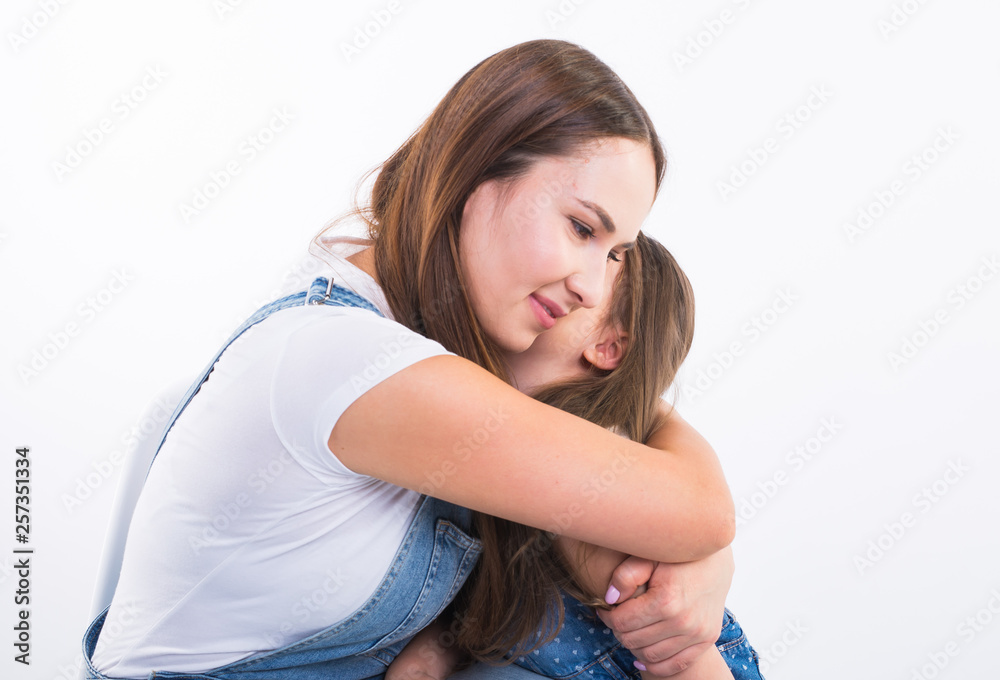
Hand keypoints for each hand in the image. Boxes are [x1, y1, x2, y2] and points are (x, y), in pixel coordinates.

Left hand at [598, 547, 733, 675]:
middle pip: (633, 641)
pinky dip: (656, 666)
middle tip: (617, 618)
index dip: (607, 616)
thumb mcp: (649, 557)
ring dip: (634, 647)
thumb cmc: (677, 557)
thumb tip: (609, 599)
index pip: (622, 622)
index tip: (605, 608)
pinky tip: (643, 657)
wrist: (715, 560)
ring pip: (650, 656)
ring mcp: (697, 633)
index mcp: (666, 600)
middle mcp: (683, 621)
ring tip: (630, 631)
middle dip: (619, 631)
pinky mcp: (707, 640)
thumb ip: (626, 575)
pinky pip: (675, 665)